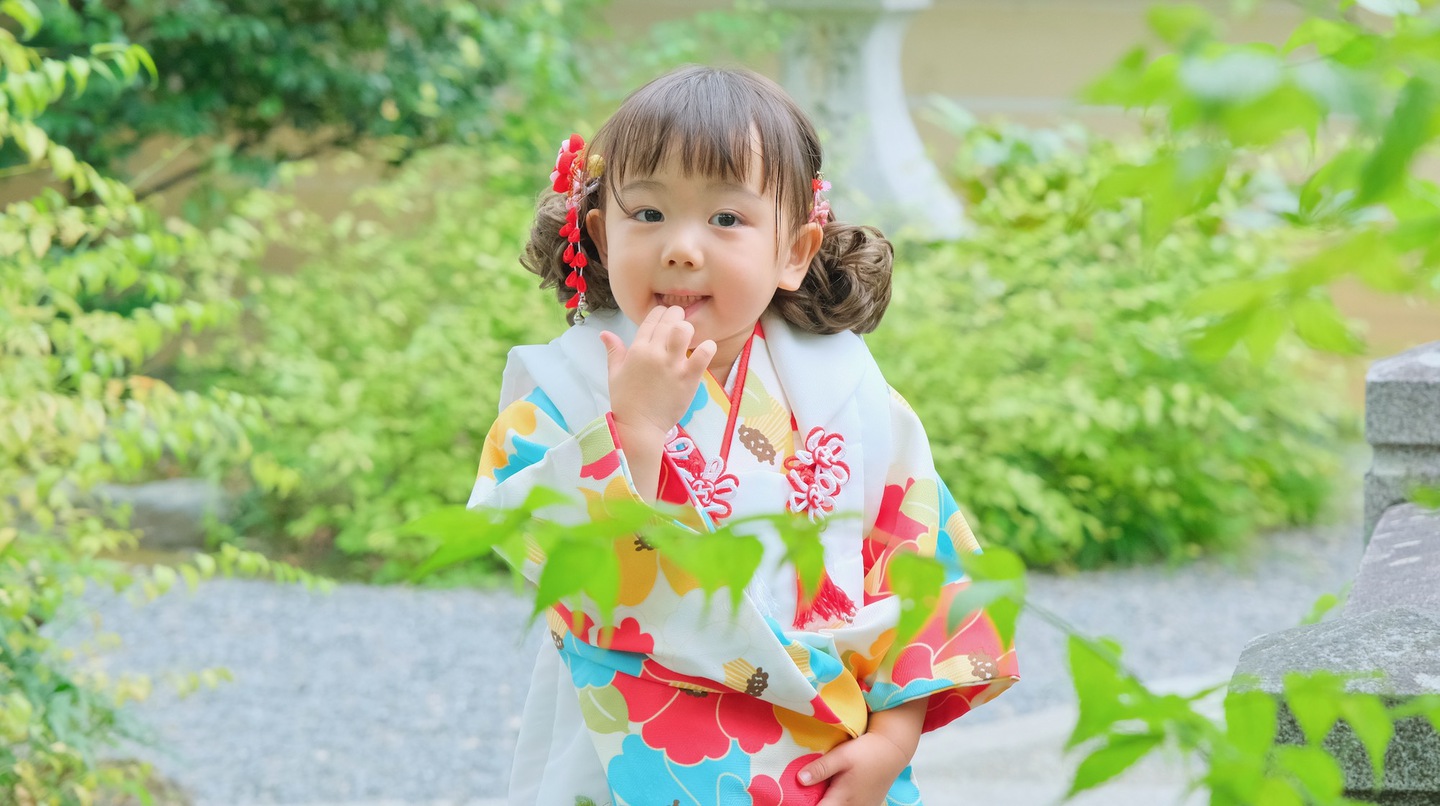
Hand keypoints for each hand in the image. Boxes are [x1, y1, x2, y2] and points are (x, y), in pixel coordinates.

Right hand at [599, 306, 715, 500]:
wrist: (639, 427)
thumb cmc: (626, 400)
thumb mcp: (614, 373)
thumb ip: (613, 351)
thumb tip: (605, 334)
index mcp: (637, 350)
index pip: (651, 319)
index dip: (661, 312)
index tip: (666, 315)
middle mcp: (655, 353)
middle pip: (671, 320)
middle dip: (677, 315)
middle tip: (680, 322)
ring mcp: (673, 365)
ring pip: (685, 331)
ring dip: (689, 329)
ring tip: (690, 337)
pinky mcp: (688, 378)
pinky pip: (703, 354)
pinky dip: (707, 348)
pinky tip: (705, 349)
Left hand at [797, 731, 911, 805]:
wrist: (892, 750)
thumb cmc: (866, 752)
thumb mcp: (841, 756)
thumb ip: (821, 768)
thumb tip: (799, 780)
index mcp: (842, 800)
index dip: (804, 804)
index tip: (793, 798)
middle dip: (814, 802)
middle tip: (802, 792)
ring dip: (826, 802)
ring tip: (815, 792)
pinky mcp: (866, 805)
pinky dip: (836, 801)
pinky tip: (830, 792)